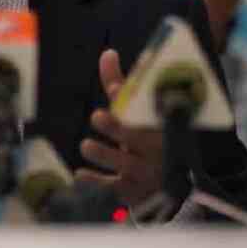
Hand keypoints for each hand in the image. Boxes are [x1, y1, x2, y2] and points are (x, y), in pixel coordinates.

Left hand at [75, 48, 163, 205]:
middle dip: (116, 126)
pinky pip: (114, 189)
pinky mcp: (134, 194)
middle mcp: (157, 150)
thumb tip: (107, 53)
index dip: (130, 105)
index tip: (111, 96)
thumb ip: (121, 86)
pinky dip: (95, 182)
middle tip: (97, 117)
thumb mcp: (136, 114)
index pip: (148, 113)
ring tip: (88, 145)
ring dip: (103, 153)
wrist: (167, 184)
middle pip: (136, 138)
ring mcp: (147, 174)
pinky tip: (80, 175)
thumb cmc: (144, 138)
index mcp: (160, 126)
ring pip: (125, 165)